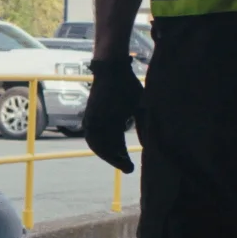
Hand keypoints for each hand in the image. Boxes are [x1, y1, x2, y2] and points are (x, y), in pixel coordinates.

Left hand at [83, 59, 143, 173]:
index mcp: (112, 123)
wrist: (113, 68)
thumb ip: (142, 126)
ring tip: (122, 163)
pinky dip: (101, 147)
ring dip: (109, 156)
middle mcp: (101, 124)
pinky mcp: (90, 116)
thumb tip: (147, 145)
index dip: (122, 157)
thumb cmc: (127, 85)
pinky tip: (111, 154)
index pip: (116, 146)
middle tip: (128, 168)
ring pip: (99, 145)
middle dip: (117, 160)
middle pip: (107, 148)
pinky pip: (92, 136)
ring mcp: (94, 120)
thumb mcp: (139, 108)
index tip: (131, 167)